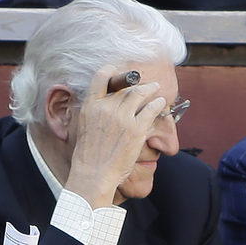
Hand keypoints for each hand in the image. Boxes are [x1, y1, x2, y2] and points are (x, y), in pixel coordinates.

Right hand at [63, 66, 165, 207]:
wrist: (93, 173)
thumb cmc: (89, 155)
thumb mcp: (85, 126)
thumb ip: (95, 112)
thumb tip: (105, 104)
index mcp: (90, 106)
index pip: (100, 77)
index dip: (111, 71)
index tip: (119, 71)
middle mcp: (106, 108)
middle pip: (126, 87)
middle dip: (139, 84)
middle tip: (147, 84)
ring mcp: (122, 118)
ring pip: (140, 94)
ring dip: (151, 89)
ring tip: (157, 88)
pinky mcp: (137, 129)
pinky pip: (151, 109)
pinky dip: (157, 104)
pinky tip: (160, 103)